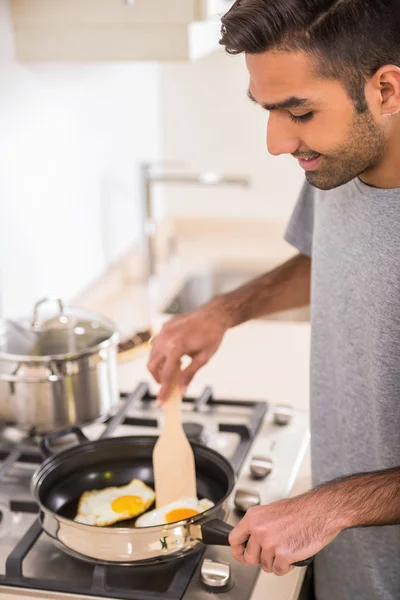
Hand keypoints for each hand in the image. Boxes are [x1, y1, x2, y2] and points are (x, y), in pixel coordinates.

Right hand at [147, 298, 230, 402]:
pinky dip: (160, 353)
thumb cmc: (212, 336)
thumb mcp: (203, 359)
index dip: (163, 391)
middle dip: (157, 378)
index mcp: (175, 348)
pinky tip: (171, 356)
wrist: (214, 315)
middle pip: (152, 365)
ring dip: (158, 365)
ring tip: (171, 371)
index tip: (160, 403)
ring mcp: (162, 331)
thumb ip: (189, 374)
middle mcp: (165, 339)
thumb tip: (182, 390)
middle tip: (167, 385)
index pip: (165, 375)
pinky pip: (156, 343)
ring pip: (151, 354)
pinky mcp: (164, 326)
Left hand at [229, 492, 344, 576]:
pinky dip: (286, 566)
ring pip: (265, 565)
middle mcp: (259, 530)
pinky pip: (278, 570)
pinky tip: (292, 554)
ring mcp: (270, 543)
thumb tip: (252, 540)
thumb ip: (259, 525)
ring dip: (276, 562)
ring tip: (287, 548)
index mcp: (253, 517)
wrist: (319, 511)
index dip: (238, 551)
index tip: (241, 554)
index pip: (234, 539)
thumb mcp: (271, 512)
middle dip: (260, 559)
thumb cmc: (300, 510)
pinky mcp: (283, 554)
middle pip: (249, 557)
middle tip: (272, 553)